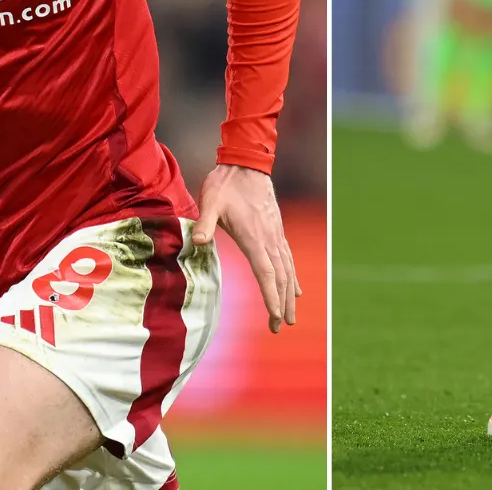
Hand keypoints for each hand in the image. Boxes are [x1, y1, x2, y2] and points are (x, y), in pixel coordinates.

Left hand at [191, 163, 299, 333]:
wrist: (247, 164)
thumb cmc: (225, 184)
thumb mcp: (210, 201)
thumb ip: (204, 223)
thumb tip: (196, 241)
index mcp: (254, 237)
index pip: (266, 272)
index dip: (271, 296)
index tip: (275, 317)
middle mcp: (269, 239)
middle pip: (281, 277)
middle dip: (282, 304)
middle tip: (281, 327)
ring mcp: (276, 235)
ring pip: (288, 270)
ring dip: (289, 294)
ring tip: (291, 316)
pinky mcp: (277, 231)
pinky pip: (288, 258)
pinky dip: (292, 276)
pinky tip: (295, 289)